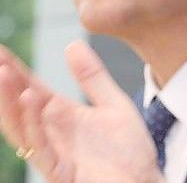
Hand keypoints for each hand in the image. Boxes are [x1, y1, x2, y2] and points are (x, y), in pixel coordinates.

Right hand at [0, 41, 164, 182]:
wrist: (146, 181)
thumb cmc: (129, 150)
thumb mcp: (112, 104)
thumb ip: (92, 77)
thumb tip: (71, 44)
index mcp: (62, 116)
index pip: (31, 89)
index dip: (16, 70)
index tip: (0, 50)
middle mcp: (52, 133)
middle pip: (20, 107)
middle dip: (5, 84)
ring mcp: (54, 153)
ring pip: (23, 128)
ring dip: (11, 103)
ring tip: (4, 74)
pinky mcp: (62, 173)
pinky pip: (42, 150)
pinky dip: (34, 128)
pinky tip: (32, 103)